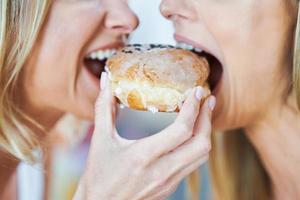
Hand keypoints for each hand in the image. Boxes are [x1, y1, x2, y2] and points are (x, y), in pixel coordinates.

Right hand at [73, 72, 215, 199]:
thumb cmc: (98, 176)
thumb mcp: (100, 141)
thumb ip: (104, 109)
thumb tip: (106, 82)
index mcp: (144, 156)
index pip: (181, 130)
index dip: (193, 108)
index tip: (196, 92)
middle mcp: (161, 171)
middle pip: (201, 144)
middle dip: (208, 119)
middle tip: (207, 100)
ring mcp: (169, 182)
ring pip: (201, 156)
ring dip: (205, 133)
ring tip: (202, 115)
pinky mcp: (170, 188)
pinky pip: (193, 165)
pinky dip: (197, 146)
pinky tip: (190, 136)